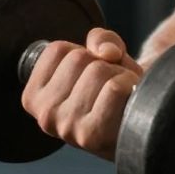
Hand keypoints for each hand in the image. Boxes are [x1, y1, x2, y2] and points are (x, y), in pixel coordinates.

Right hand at [20, 28, 142, 160]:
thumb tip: (108, 52)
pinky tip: (130, 100)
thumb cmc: (114, 86)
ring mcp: (67, 127)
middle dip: (104, 62)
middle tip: (110, 84)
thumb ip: (100, 38)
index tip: (89, 74)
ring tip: (121, 93)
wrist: (140, 121)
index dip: (84, 53)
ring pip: (98, 70)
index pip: (57, 50)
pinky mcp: (93, 135)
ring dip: (120, 73)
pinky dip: (130, 84)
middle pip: (78, 58)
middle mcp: (45, 115)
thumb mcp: (102, 54)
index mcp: (34, 96)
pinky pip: (115, 87)